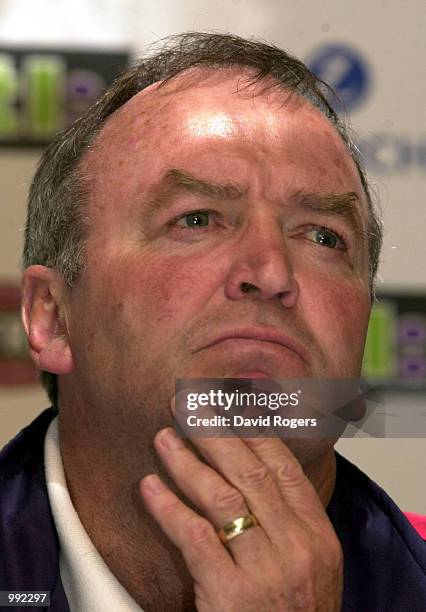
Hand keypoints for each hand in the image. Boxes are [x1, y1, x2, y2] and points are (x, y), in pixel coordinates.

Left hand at [140, 419, 342, 610]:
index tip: (228, 404)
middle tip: (188, 405)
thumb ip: (289, 521)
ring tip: (162, 437)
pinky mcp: (230, 596)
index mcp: (317, 536)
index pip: (283, 467)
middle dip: (215, 432)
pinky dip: (168, 507)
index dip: (253, 431)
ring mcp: (265, 572)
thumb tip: (255, 470)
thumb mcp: (311, 566)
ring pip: (220, 497)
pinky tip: (149, 487)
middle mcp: (295, 547)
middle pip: (249, 472)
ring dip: (186, 462)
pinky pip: (194, 537)